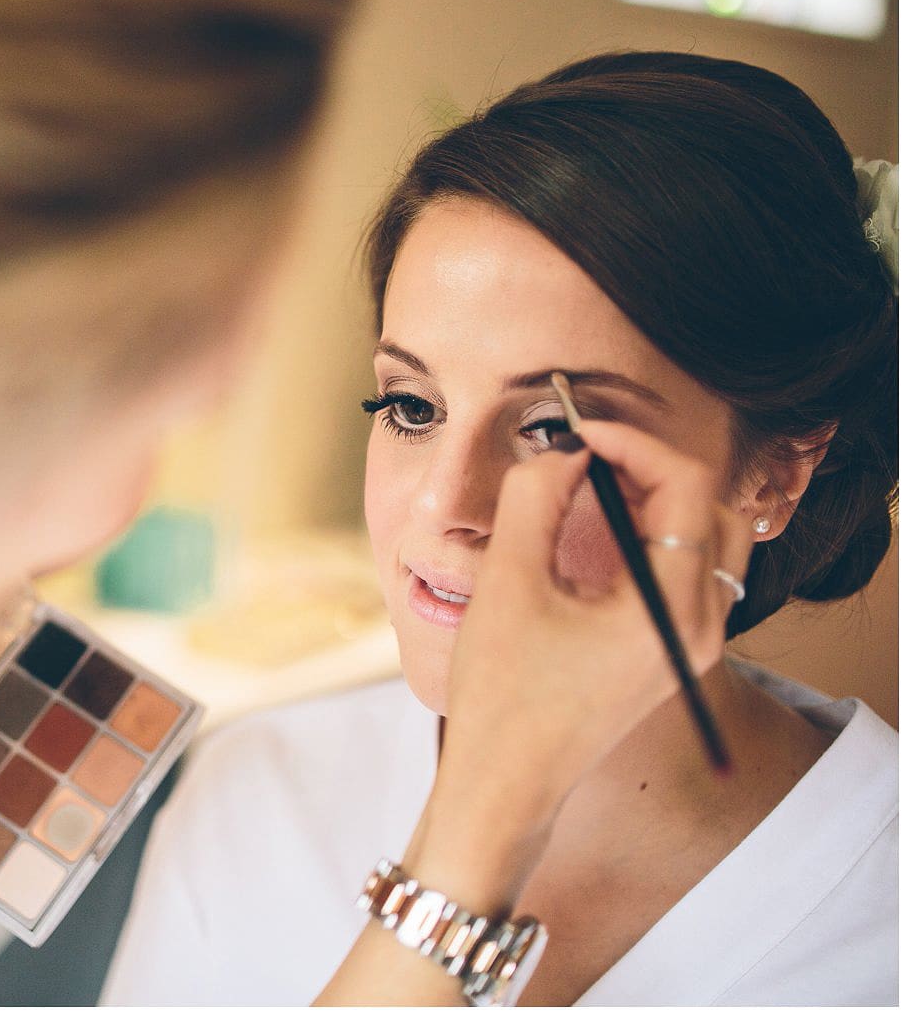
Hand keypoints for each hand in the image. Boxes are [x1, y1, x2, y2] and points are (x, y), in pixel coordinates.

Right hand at [437, 421, 753, 841]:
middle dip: (650, 467)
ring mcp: (691, 643)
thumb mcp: (507, 582)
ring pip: (707, 538)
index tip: (576, 433)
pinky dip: (652, 533)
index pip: (684, 486)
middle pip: (710, 508)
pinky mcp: (672, 651)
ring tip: (589, 485)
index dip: (631, 442)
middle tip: (585, 455)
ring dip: (656, 499)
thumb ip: (533, 498)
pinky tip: (593, 530)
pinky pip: (687, 570)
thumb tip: (562, 452)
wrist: (507, 781)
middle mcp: (699, 626)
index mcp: (669, 608)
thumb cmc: (503, 694)